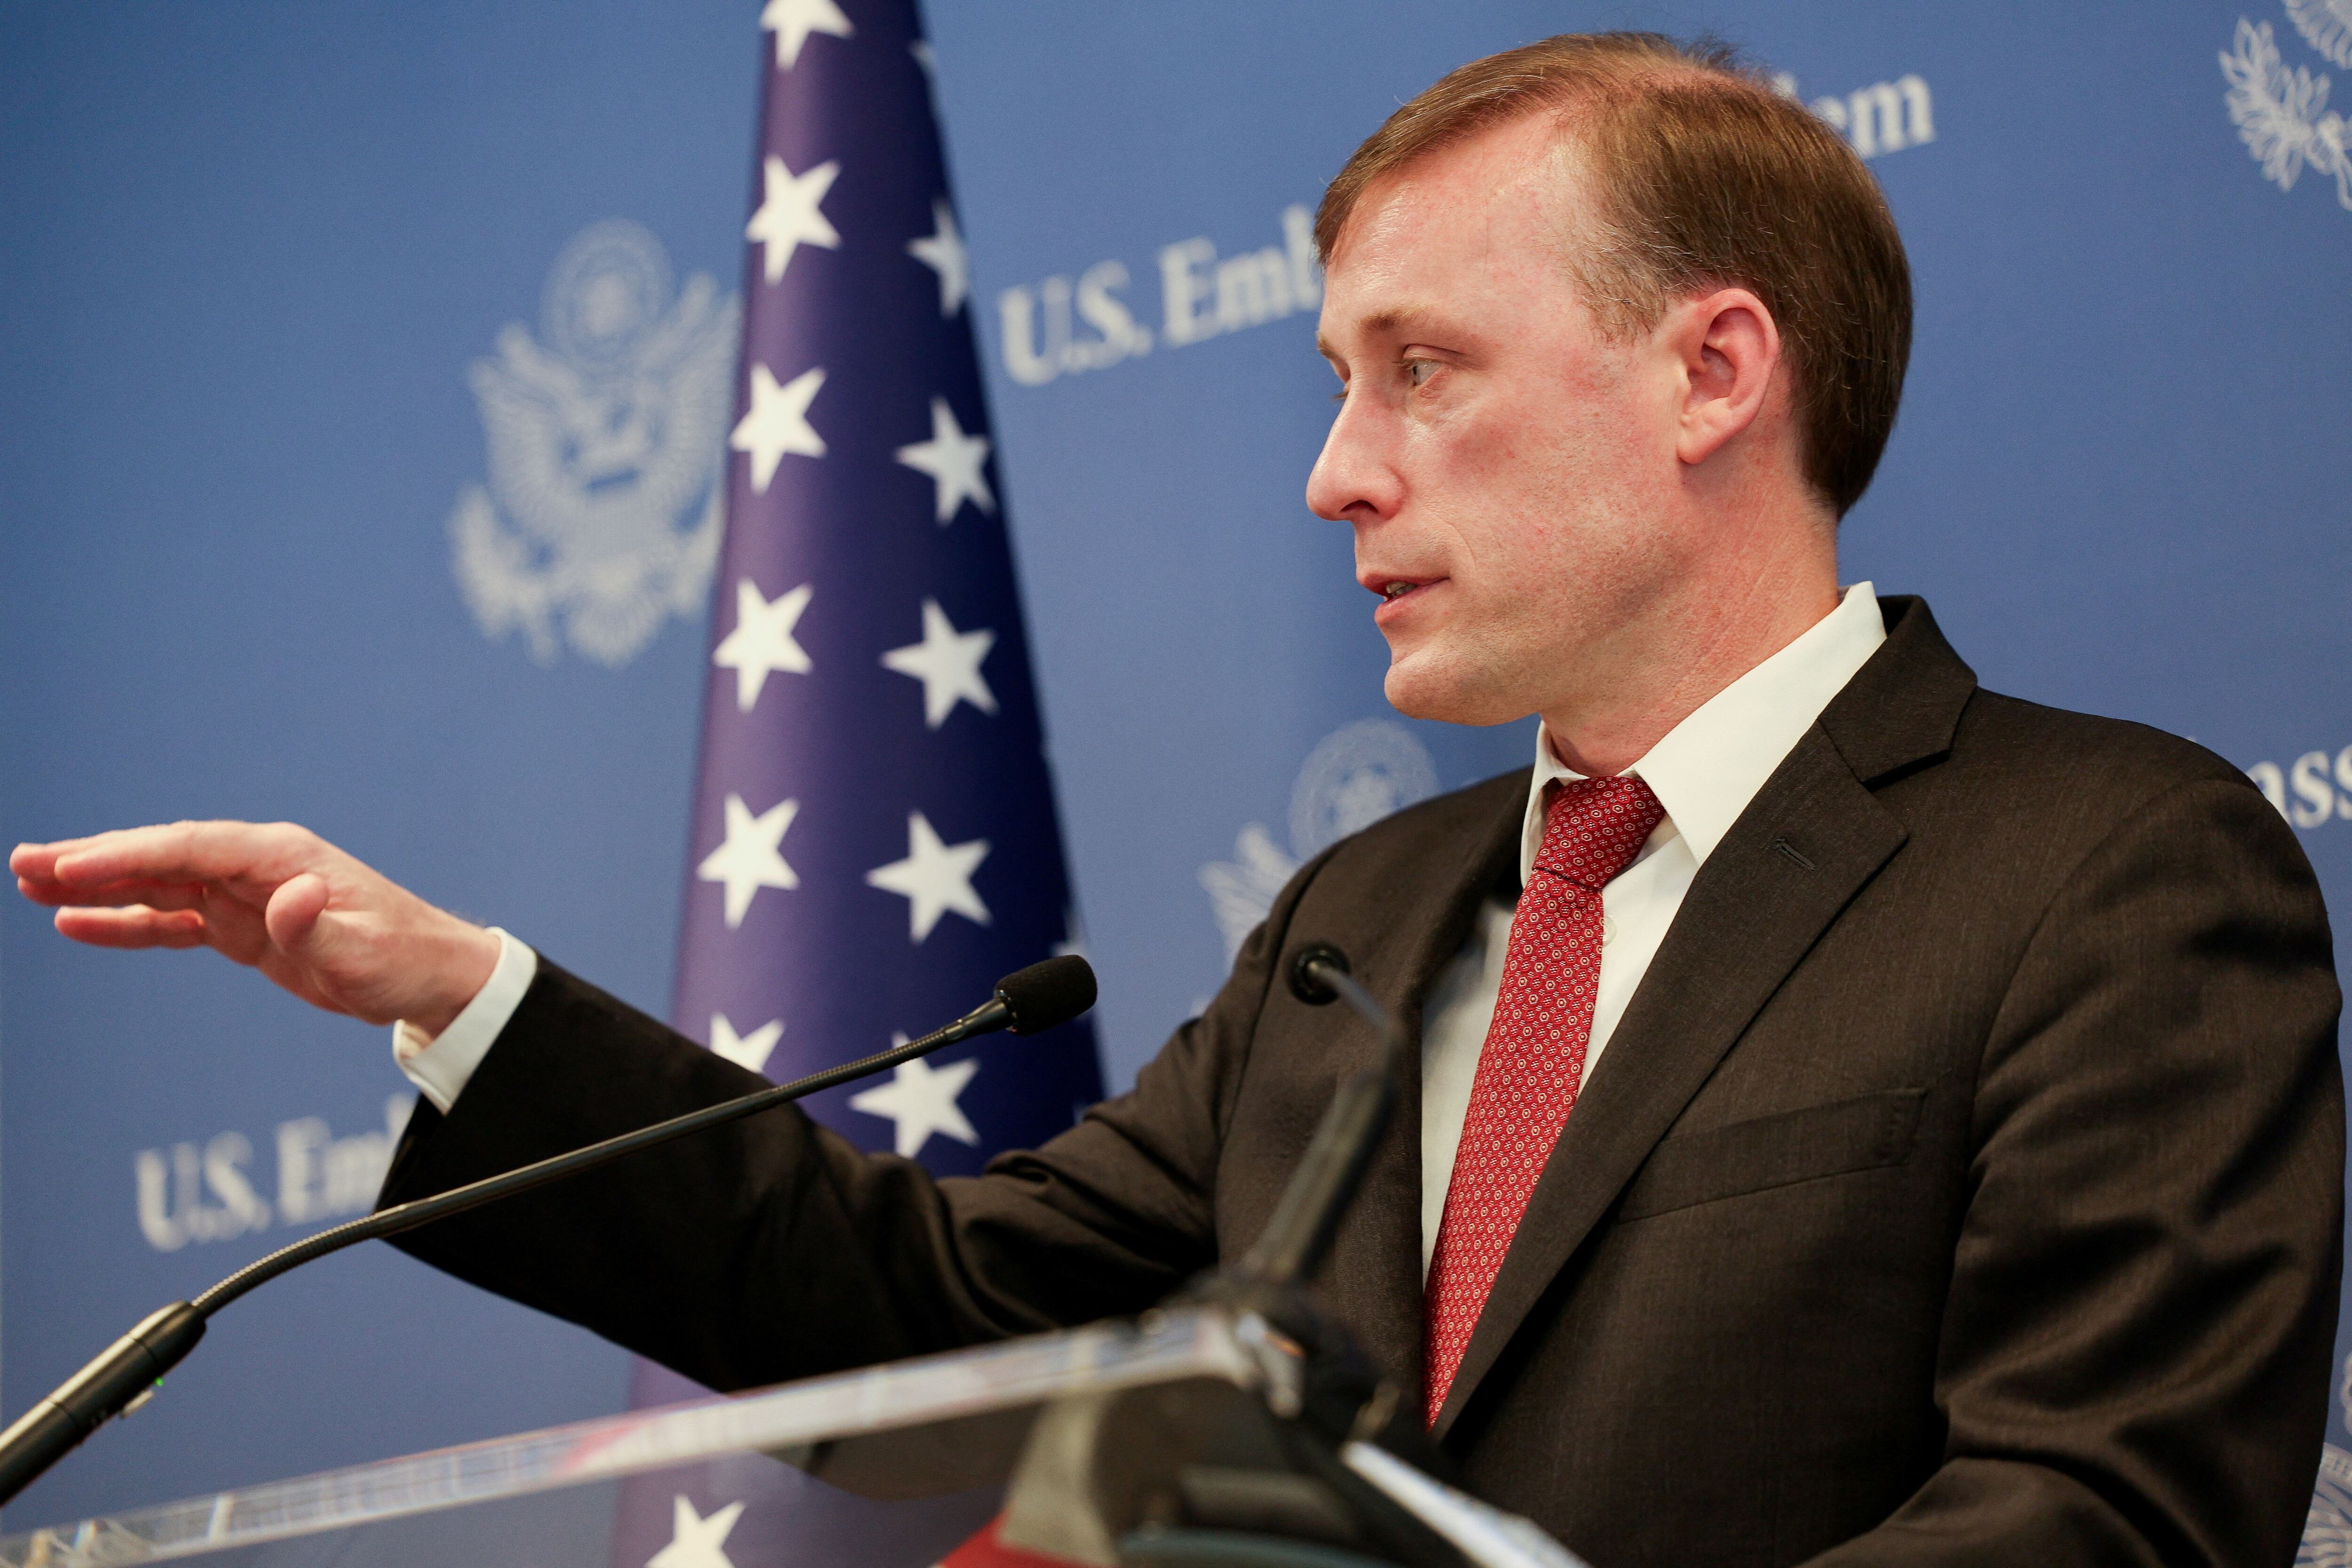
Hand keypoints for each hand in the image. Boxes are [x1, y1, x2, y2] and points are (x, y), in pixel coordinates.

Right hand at [11, 821, 500, 1035]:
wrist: (430, 975)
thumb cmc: (402, 956)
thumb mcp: (360, 948)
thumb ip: (315, 924)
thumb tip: (288, 894)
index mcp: (282, 857)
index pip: (190, 849)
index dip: (128, 856)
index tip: (71, 867)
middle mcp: (258, 866)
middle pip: (162, 856)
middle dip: (93, 859)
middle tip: (23, 863)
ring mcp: (245, 895)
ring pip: (157, 885)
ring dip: (96, 885)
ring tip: (28, 882)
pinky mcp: (242, 927)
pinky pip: (172, 920)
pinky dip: (127, 922)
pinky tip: (77, 923)